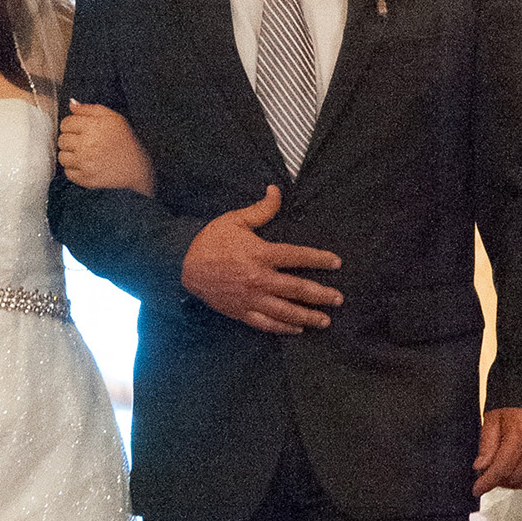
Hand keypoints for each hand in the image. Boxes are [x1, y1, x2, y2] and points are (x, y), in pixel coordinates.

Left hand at [57, 101, 155, 196]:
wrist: (137, 166)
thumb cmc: (125, 141)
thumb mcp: (112, 117)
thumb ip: (89, 109)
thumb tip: (72, 104)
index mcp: (93, 127)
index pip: (66, 123)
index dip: (71, 125)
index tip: (78, 129)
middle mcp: (86, 145)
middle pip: (62, 140)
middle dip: (70, 139)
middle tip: (83, 142)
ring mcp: (85, 163)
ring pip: (62, 156)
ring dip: (70, 154)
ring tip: (83, 153)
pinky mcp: (85, 179)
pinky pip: (68, 172)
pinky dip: (74, 169)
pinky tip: (86, 164)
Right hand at [179, 186, 342, 333]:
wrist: (183, 265)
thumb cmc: (210, 241)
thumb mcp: (235, 220)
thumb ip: (261, 209)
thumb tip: (277, 190)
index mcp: (261, 254)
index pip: (297, 256)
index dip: (319, 259)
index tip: (336, 264)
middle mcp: (259, 279)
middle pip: (297, 289)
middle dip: (321, 295)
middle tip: (338, 299)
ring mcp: (251, 298)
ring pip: (285, 311)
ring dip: (308, 316)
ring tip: (325, 320)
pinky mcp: (241, 312)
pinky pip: (266, 323)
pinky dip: (283, 328)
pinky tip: (296, 330)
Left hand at [474, 406, 521, 495]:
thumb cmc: (512, 409)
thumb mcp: (492, 420)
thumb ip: (486, 445)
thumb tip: (481, 468)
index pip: (503, 467)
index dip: (488, 481)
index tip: (477, 489)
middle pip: (515, 477)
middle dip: (498, 480)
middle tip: (488, 474)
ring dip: (511, 480)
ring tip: (502, 469)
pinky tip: (516, 467)